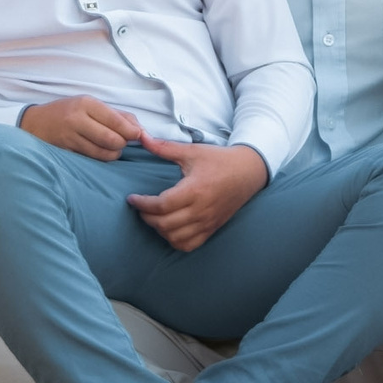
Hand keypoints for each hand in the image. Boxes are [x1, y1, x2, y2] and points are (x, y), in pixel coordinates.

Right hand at [20, 96, 143, 160]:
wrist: (34, 123)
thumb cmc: (68, 112)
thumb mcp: (90, 106)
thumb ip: (117, 116)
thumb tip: (141, 131)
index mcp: (86, 103)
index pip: (116, 120)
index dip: (131, 131)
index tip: (138, 136)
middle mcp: (77, 119)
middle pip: (111, 139)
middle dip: (121, 144)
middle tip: (121, 143)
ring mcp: (69, 137)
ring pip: (102, 153)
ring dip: (112, 154)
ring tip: (110, 149)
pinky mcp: (65, 152)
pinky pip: (90, 159)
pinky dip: (100, 159)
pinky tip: (98, 153)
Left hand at [126, 137, 268, 251]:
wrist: (249, 172)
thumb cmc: (220, 160)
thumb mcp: (193, 151)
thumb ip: (165, 148)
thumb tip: (142, 137)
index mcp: (195, 190)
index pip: (161, 205)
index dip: (142, 204)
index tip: (133, 199)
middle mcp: (201, 210)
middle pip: (165, 224)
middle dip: (147, 217)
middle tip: (141, 207)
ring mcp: (207, 222)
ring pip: (175, 238)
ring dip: (159, 230)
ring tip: (154, 217)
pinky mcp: (212, 229)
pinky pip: (189, 245)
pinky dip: (175, 241)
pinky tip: (170, 229)